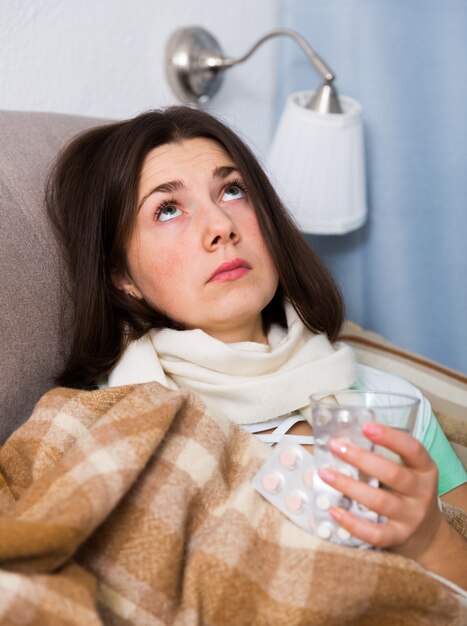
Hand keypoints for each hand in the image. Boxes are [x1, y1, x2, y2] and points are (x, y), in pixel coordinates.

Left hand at [317, 422, 442, 560]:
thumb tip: (347, 439)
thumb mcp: (409, 471)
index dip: (390, 437)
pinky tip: (334, 511)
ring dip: (349, 486)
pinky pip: (374, 533)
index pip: (412, 449)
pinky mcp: (399, 537)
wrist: (428, 535)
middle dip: (360, 459)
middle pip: (392, 474)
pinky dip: (352, 523)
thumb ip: (386, 457)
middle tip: (335, 447)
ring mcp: (411, 517)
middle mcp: (421, 492)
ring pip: (379, 501)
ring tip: (325, 474)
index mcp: (425, 470)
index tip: (366, 427)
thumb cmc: (409, 494)